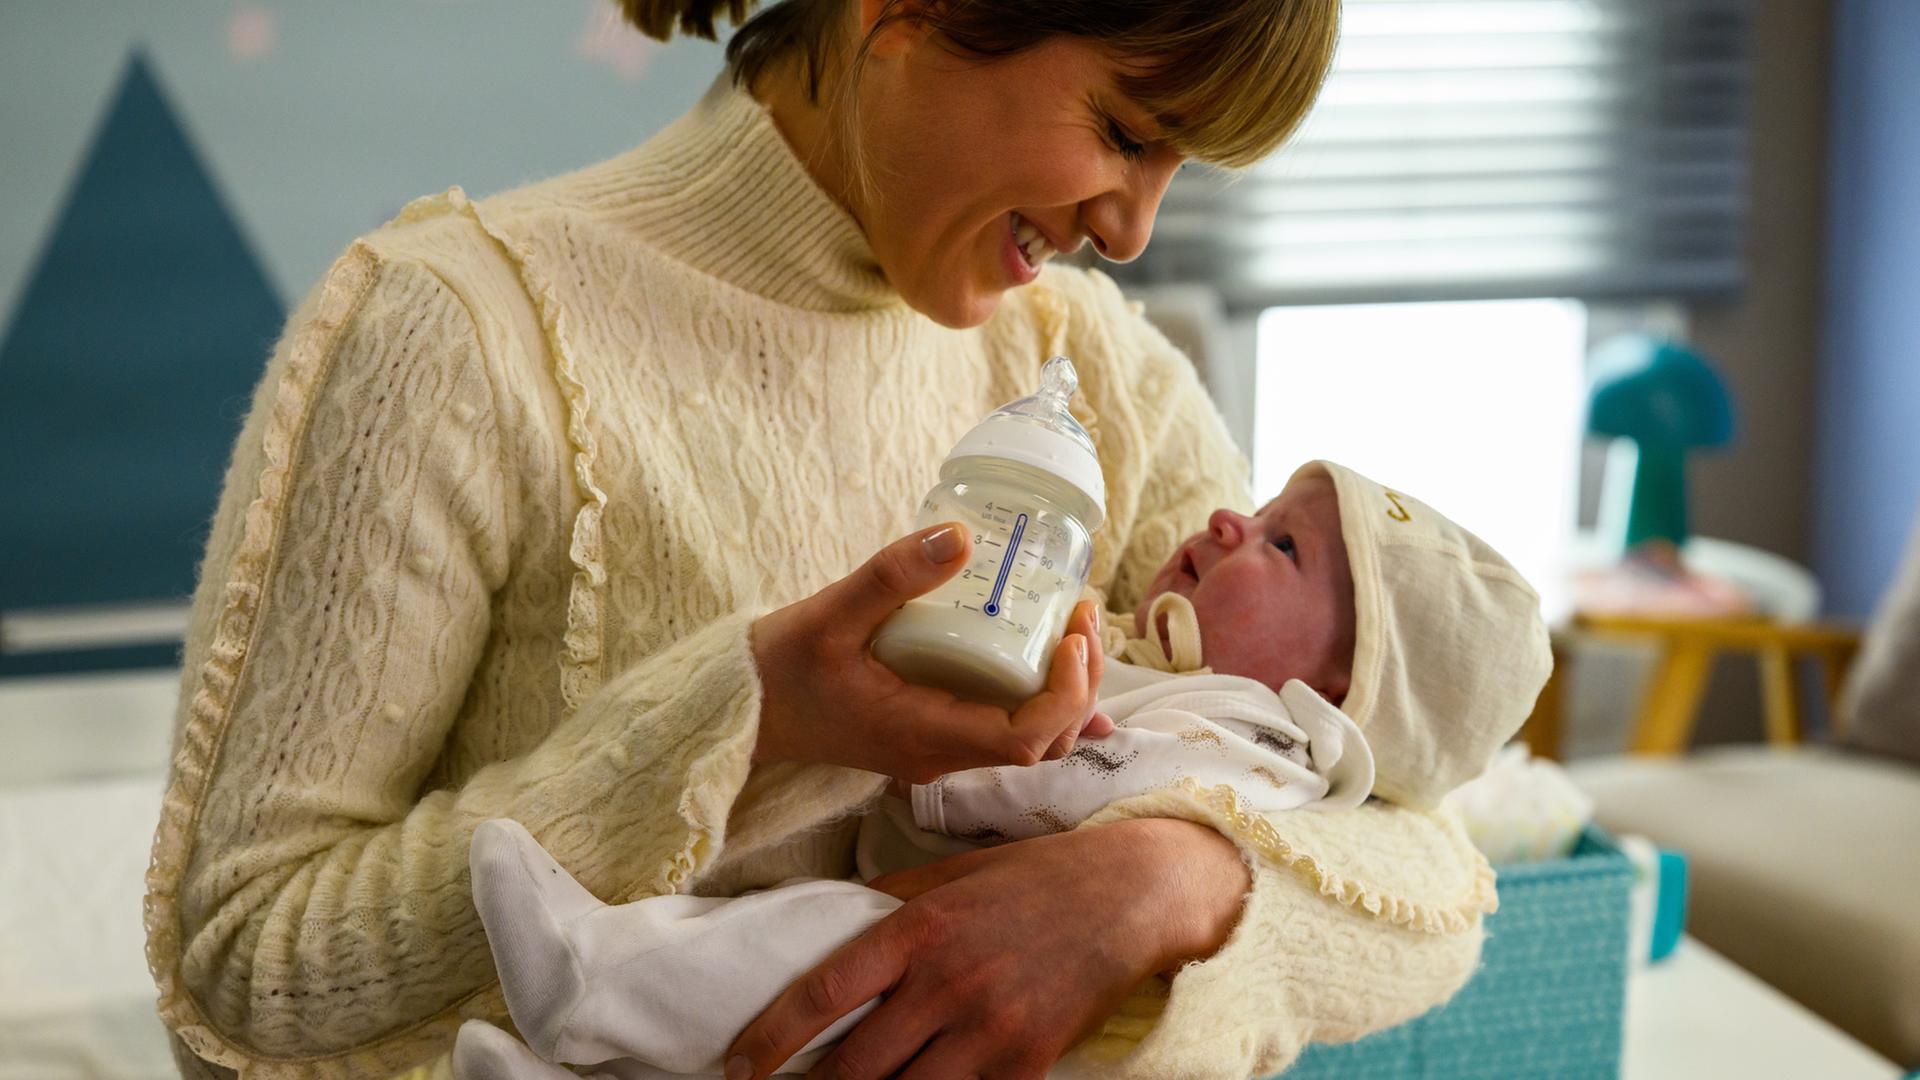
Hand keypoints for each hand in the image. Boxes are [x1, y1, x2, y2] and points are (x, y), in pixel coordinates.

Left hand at [722, 817, 1252, 1079]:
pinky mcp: (1028, 1064)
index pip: (823, 994)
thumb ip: (893, 903)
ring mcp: (990, 1030)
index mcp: (920, 929)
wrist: (1132, 894)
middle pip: (854, 1066)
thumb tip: (832, 924)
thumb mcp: (956, 872)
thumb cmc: (1038, 876)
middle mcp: (948, 983)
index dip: (770, 1038)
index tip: (738, 1066)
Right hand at [752, 523, 1110, 783]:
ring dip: (1068, 691)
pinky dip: (1045, 701)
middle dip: (1080, 683)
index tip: (1071, 633)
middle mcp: (940, 755)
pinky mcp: (935, 736)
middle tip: (1083, 614)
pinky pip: (1008, 731)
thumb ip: (893, 575)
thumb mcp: (830, 613)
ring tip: (1074, 627)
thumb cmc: (781, 668)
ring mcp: (940, 751)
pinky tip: (1062, 667)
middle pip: (1044, 742)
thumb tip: (964, 536)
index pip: (1024, 739)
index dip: (1065, 692)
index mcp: (922, 735)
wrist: (746, 709)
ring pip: (1032, 742)